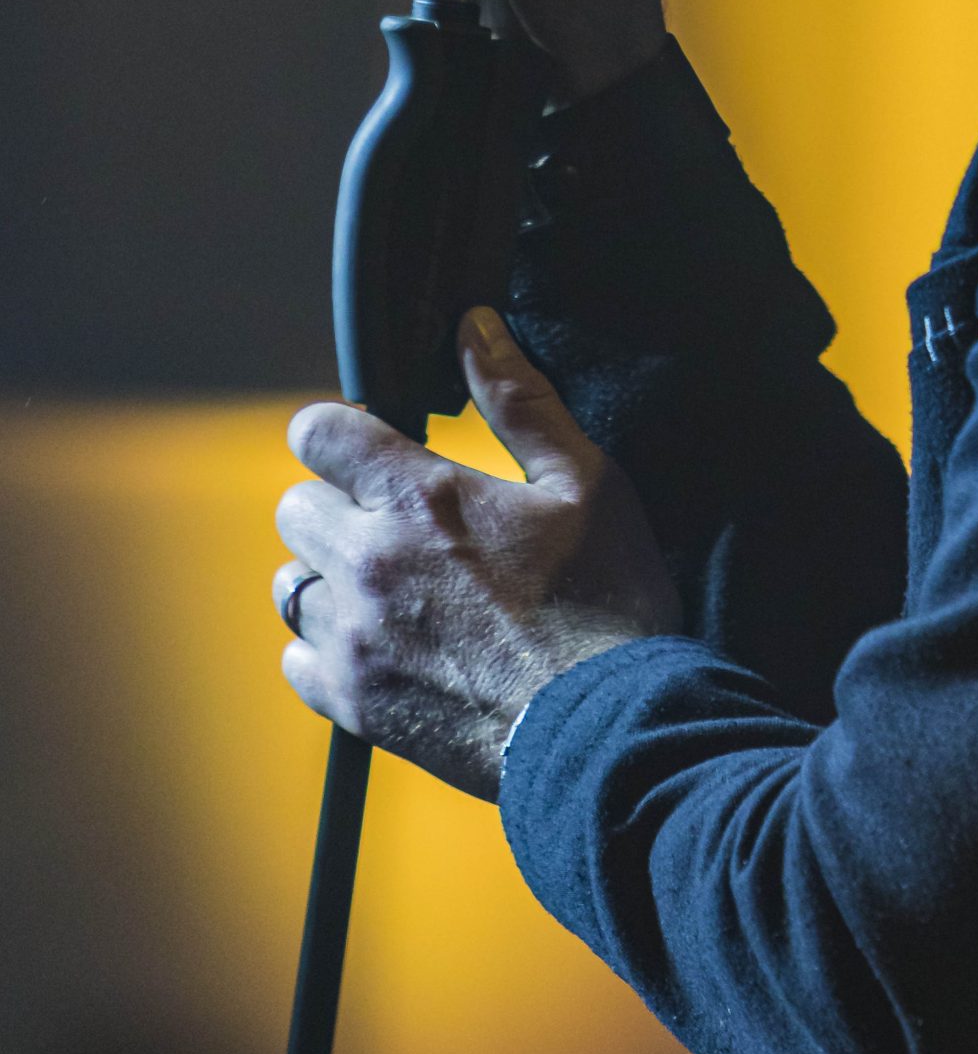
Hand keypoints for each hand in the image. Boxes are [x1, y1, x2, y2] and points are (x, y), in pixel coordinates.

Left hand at [273, 308, 681, 798]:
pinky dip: (328, 647)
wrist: (606, 728)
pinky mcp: (356, 703)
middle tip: (400, 523)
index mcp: (420, 497)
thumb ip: (519, 400)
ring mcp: (356, 637)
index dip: (341, 431)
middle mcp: (369, 561)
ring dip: (329, 575)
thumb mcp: (586, 481)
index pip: (319, 432)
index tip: (373, 445)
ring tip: (390, 588)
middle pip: (296, 506)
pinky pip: (298, 659)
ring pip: (293, 582)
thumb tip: (474, 325)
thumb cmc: (608, 598)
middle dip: (338, 503)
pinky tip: (383, 645)